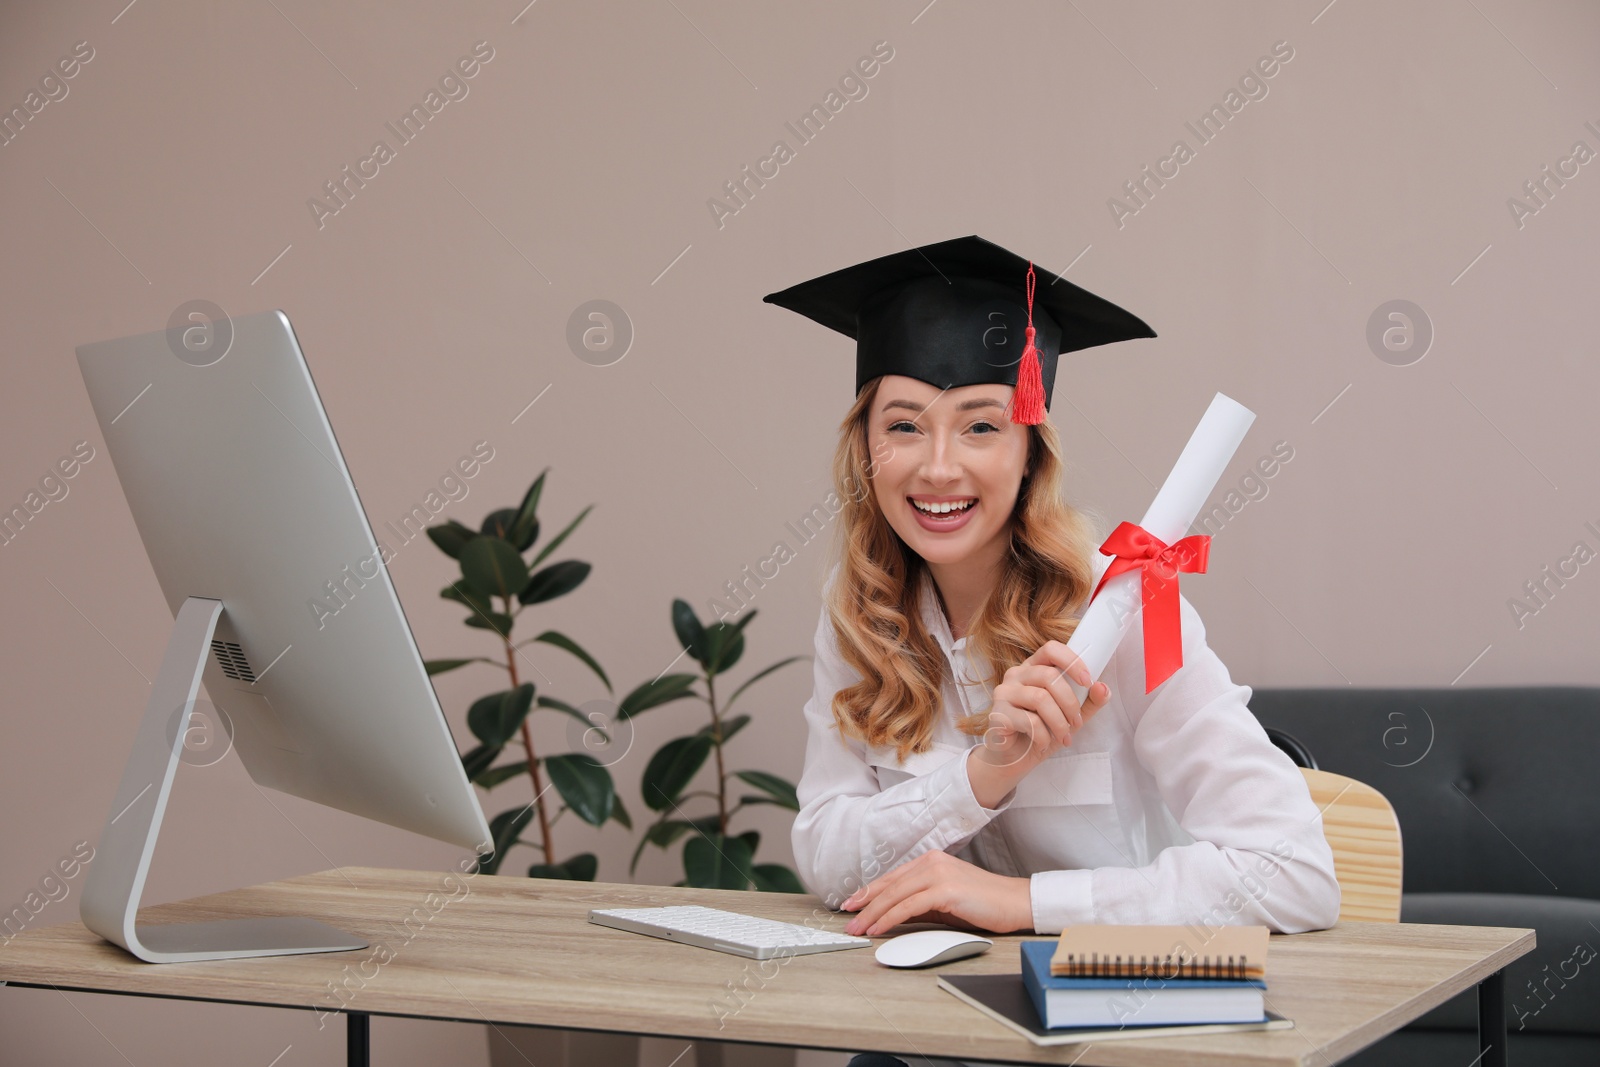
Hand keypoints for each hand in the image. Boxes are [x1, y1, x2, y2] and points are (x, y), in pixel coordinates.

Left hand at [840, 850, 1032, 936]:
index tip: (852, 904)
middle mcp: (931, 862)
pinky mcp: (945, 889)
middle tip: (847, 920)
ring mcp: (938, 874)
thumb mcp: (943, 902)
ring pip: (894, 895)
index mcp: (930, 861)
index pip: (891, 878)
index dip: (869, 892)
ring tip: (858, 929)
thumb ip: (918, 903)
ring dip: (872, 914)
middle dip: (864, 904)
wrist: (1014, 903)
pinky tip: (878, 928)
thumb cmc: (982, 904)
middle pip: (888, 885)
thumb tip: (891, 915)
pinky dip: (890, 918)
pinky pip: (909, 906)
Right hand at [967, 641, 1110, 807]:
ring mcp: (1004, 693)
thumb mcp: (1070, 717)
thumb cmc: (1040, 733)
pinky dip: (1044, 736)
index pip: (1051, 649)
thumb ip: (1089, 702)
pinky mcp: (998, 714)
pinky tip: (1044, 743)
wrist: (1013, 759)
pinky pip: (1029, 721)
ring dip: (1059, 722)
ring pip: (1040, 698)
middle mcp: (1015, 675)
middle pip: (1048, 676)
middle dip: (1070, 703)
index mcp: (1033, 668)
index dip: (1072, 661)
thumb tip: (1103, 688)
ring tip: (1063, 736)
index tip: (1088, 681)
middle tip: (1076, 723)